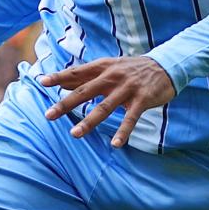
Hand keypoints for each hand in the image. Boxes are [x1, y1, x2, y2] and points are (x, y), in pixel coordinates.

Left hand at [38, 56, 177, 147]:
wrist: (166, 65)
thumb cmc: (132, 69)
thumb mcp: (109, 67)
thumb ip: (87, 76)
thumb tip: (62, 83)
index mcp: (103, 67)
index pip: (77, 72)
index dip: (59, 77)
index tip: (41, 82)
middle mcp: (112, 76)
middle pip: (85, 91)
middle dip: (66, 104)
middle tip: (49, 115)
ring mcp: (127, 88)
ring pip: (104, 107)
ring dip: (89, 121)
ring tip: (74, 134)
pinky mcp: (142, 99)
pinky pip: (131, 118)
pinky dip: (123, 131)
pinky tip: (115, 144)